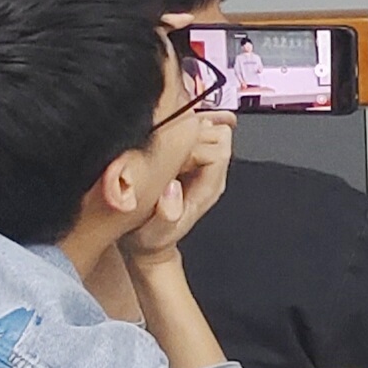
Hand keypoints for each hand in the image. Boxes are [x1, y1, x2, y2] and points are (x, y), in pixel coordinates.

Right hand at [120, 115, 233, 262]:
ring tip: (160, 141)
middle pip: (217, 135)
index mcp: (209, 187)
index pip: (218, 152)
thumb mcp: (156, 232)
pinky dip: (178, 127)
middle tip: (164, 145)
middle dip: (191, 134)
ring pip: (207, 128)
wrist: (149, 240)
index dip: (195, 147)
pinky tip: (160, 134)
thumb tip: (173, 187)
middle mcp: (210, 172)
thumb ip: (167, 214)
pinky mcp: (188, 155)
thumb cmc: (152, 237)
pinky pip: (193, 130)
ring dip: (183, 128)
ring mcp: (200, 163)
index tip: (172, 153)